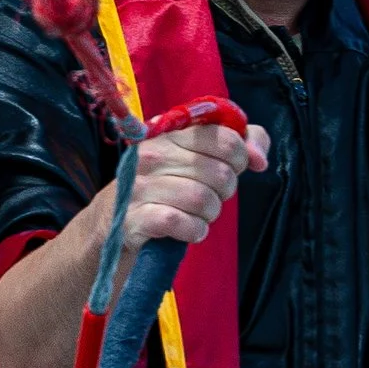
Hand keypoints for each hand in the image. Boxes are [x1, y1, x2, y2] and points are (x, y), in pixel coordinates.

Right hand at [115, 117, 268, 282]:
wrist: (108, 229)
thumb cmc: (161, 193)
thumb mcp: (191, 162)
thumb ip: (233, 148)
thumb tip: (260, 158)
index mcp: (168, 136)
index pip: (223, 138)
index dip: (239, 158)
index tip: (233, 171)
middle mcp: (151, 155)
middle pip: (219, 173)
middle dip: (223, 194)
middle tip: (208, 199)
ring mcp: (139, 186)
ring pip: (203, 199)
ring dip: (209, 216)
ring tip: (197, 217)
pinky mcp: (134, 217)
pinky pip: (183, 223)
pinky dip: (194, 231)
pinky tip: (188, 231)